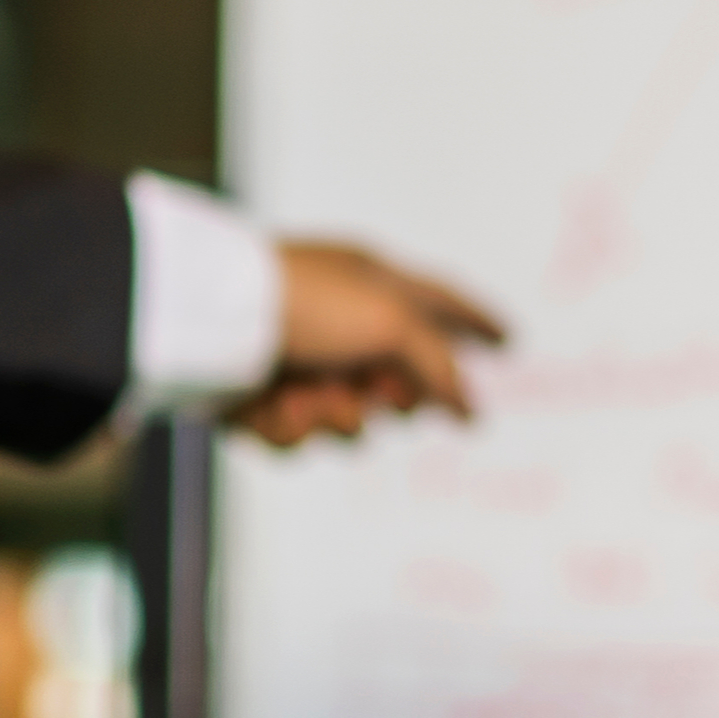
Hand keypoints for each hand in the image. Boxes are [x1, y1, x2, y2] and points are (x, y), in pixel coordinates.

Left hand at [231, 241, 507, 447]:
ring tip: (306, 395)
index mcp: (371, 281)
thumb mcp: (389, 322)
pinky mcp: (258, 398)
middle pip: (395, 382)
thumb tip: (471, 407)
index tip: (509, 339)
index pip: (441, 302)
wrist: (208, 323)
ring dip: (332, 416)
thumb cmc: (302, 303)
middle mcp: (337, 320)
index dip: (477, 322)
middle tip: (374, 391)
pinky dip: (288, 428)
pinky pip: (297, 436)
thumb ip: (439, 366)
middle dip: (386, 398)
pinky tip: (270, 406)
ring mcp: (296, 361)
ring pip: (347, 420)